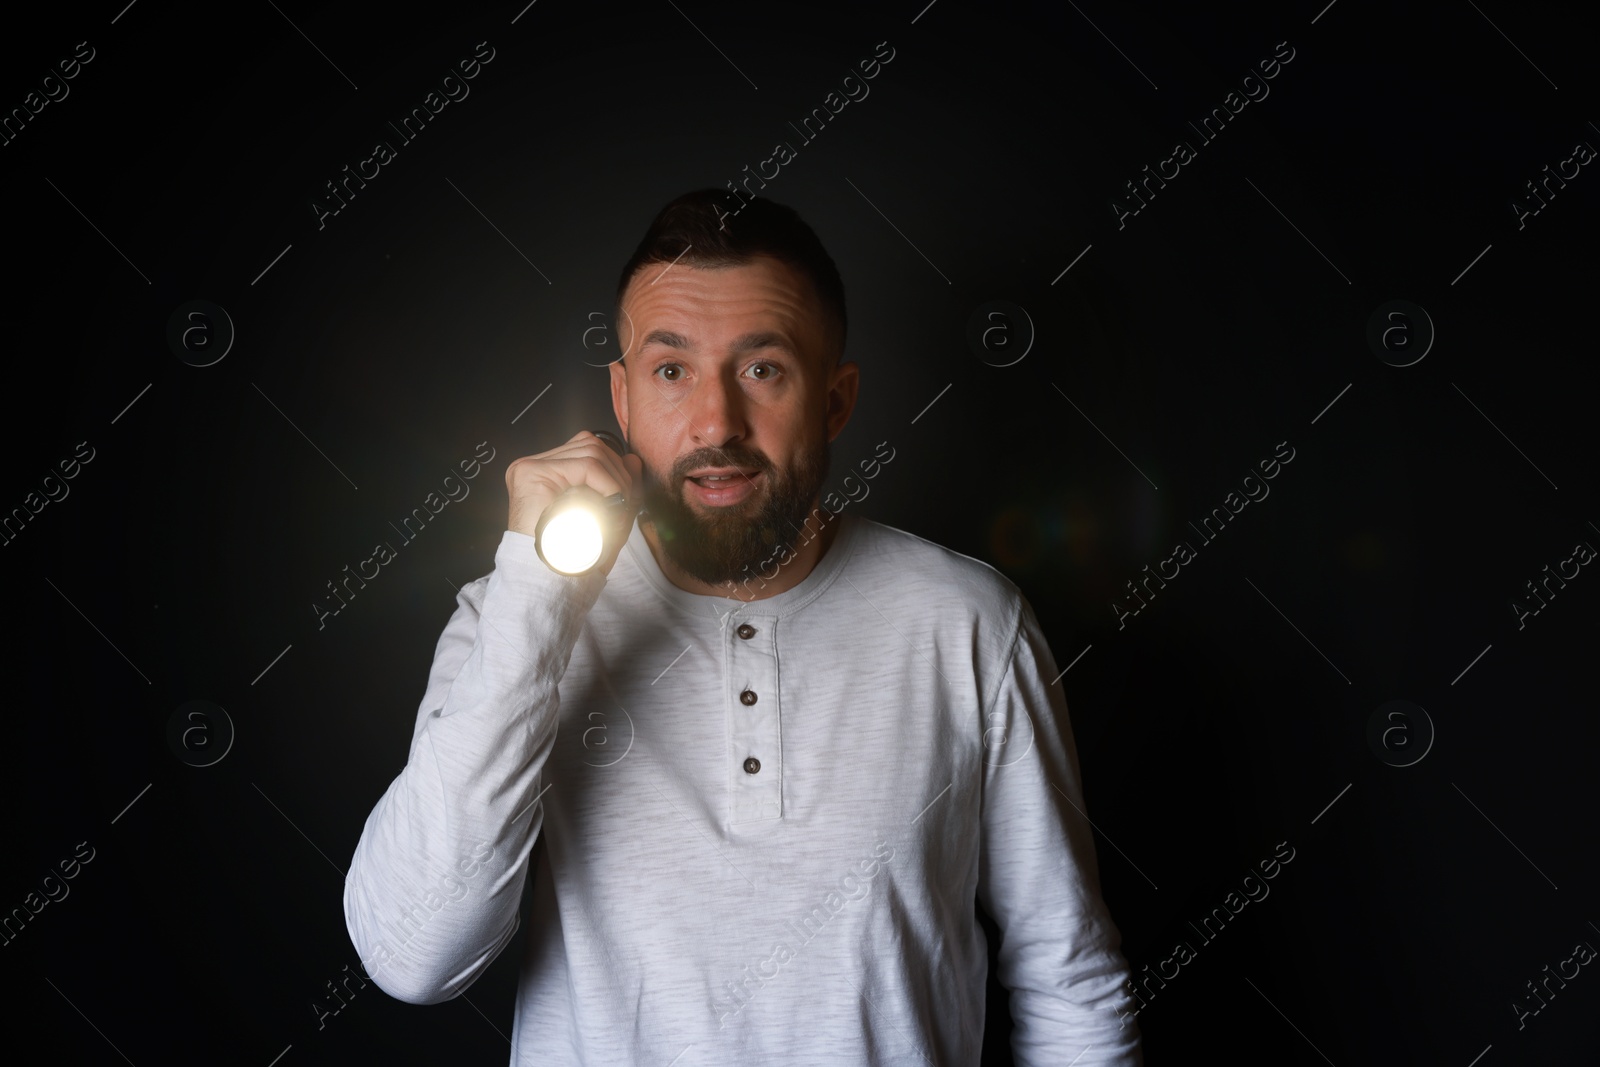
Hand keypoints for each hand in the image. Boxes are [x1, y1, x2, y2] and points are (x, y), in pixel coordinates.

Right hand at [504, 431, 644, 575]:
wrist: (553, 578)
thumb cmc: (577, 553)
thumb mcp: (607, 514)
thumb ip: (620, 485)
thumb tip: (633, 459)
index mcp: (547, 472)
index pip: (587, 449)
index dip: (614, 467)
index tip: (627, 495)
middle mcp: (535, 466)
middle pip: (590, 444)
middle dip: (618, 471)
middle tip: (626, 502)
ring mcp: (529, 467)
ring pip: (590, 451)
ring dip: (615, 478)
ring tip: (618, 506)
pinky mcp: (530, 473)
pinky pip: (584, 466)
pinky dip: (607, 483)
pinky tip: (610, 503)